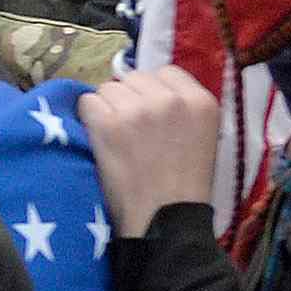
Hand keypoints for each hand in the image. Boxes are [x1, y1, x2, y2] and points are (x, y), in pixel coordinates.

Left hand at [83, 65, 219, 236]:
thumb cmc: (185, 184)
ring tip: (117, 136)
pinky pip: (87, 102)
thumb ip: (182, 107)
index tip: (150, 112)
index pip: (166, 72)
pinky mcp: (108, 123)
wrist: (165, 218)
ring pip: (109, 88)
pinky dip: (89, 118)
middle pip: (135, 77)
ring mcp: (138, 109)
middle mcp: (171, 99)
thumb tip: (148, 87)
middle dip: (130, 98)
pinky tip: (101, 139)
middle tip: (131, 128)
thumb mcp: (203, 136)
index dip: (153, 91)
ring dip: (108, 107)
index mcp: (201, 102)